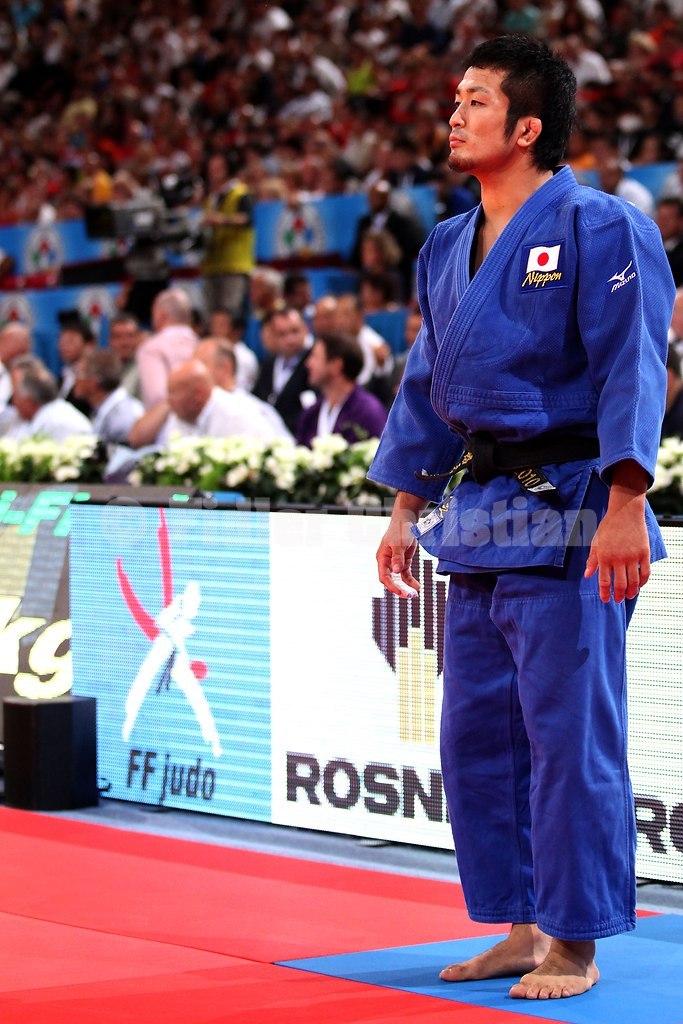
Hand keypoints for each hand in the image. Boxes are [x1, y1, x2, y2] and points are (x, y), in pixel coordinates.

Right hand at [376, 492, 426, 597]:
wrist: (406, 521)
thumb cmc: (400, 530)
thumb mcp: (399, 544)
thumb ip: (397, 557)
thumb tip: (396, 571)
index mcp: (382, 558)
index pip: (384, 576)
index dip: (391, 586)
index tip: (400, 592)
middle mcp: (387, 563)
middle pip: (391, 580)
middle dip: (399, 589)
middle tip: (409, 596)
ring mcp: (395, 563)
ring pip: (398, 580)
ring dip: (405, 587)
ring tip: (414, 595)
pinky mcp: (403, 561)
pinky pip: (406, 575)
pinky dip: (410, 581)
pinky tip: (417, 586)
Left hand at [584, 460, 649, 602]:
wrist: (625, 512)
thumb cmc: (608, 527)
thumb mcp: (596, 542)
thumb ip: (592, 560)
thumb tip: (587, 575)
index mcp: (604, 557)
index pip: (604, 581)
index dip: (604, 593)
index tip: (605, 600)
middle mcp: (618, 558)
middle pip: (620, 584)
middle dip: (618, 595)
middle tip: (618, 600)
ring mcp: (632, 556)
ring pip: (634, 581)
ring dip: (631, 592)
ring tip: (629, 596)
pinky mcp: (644, 553)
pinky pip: (645, 572)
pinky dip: (643, 582)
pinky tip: (639, 585)